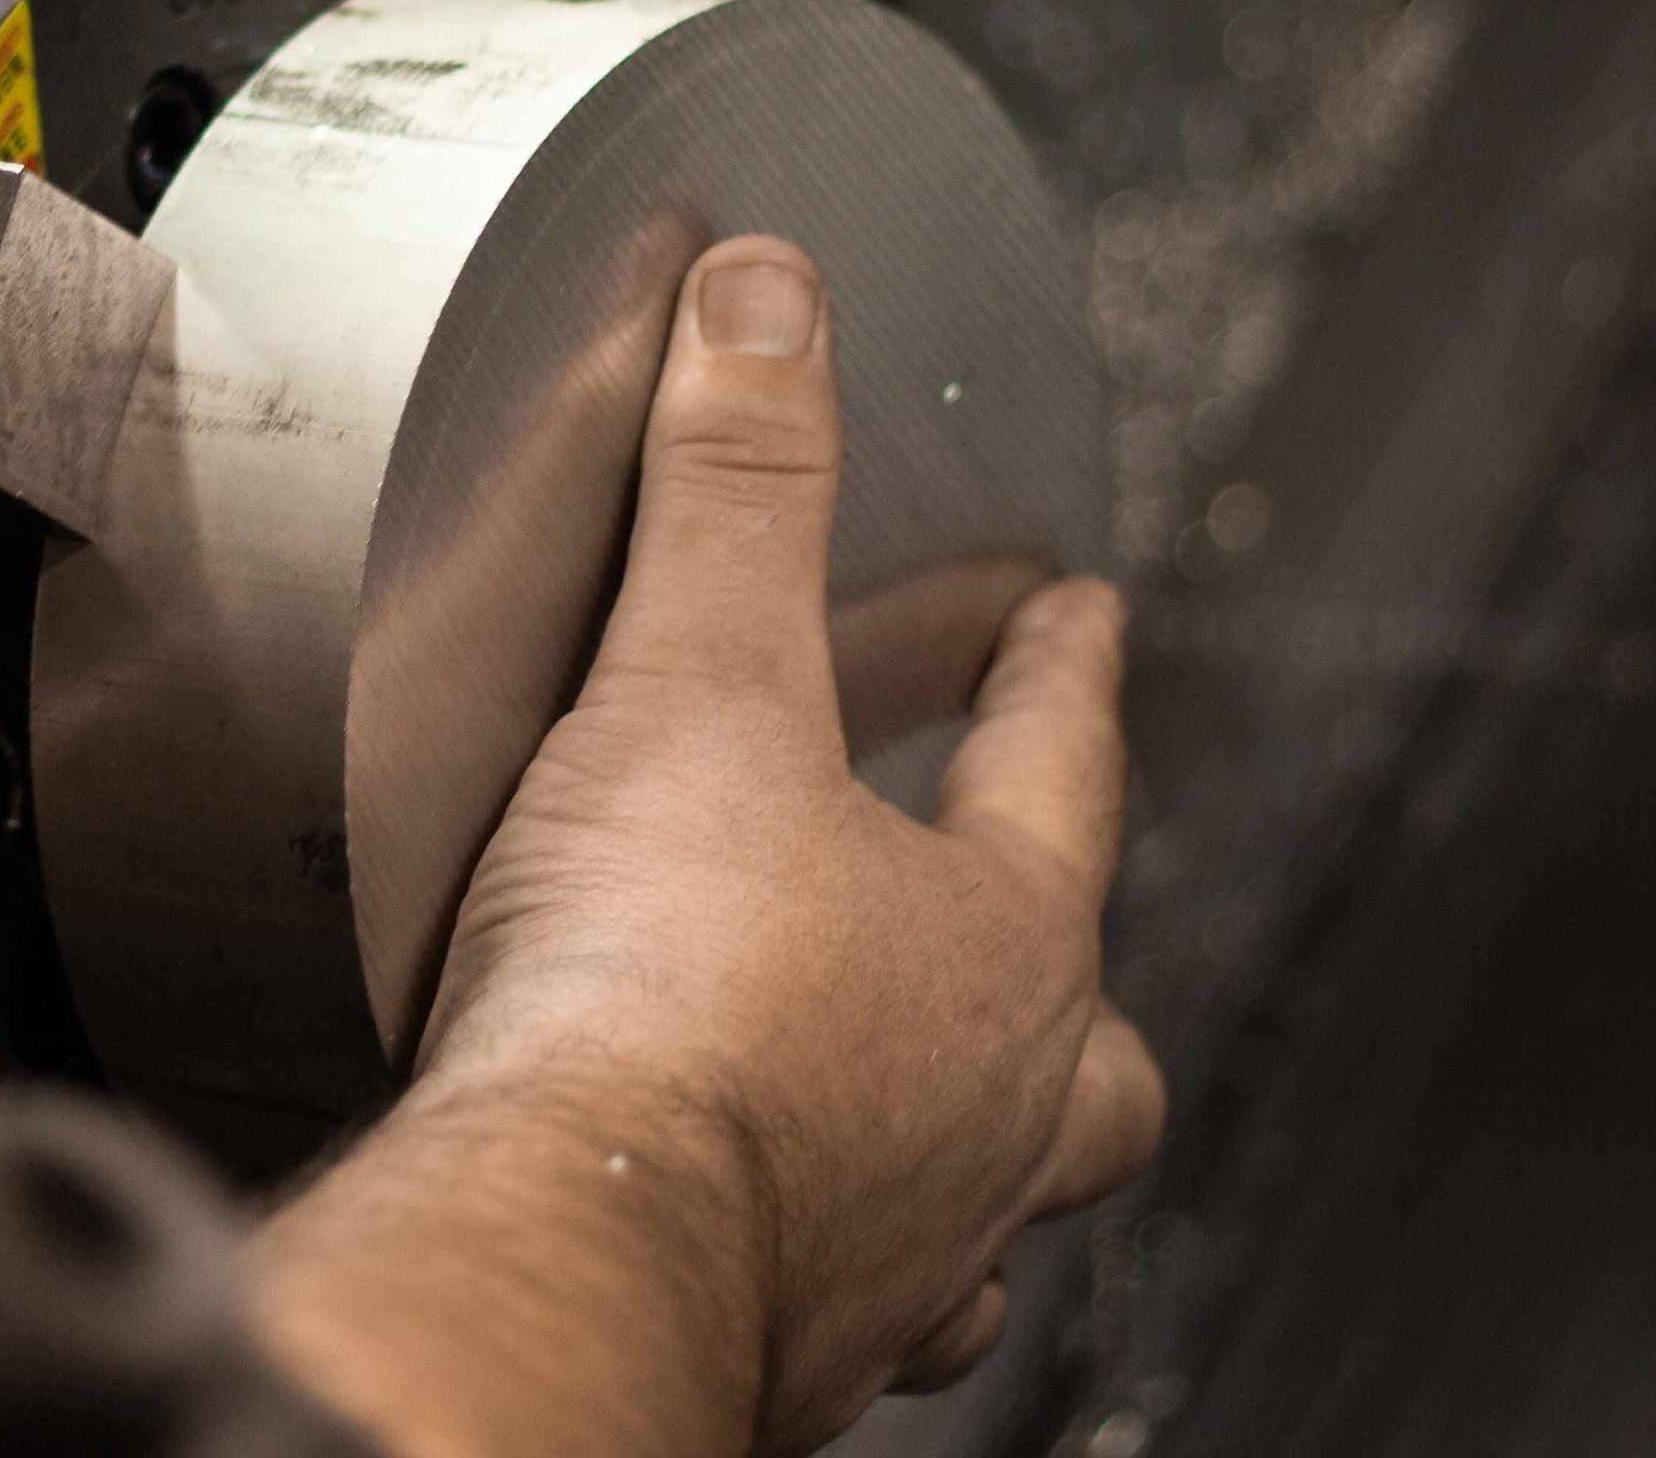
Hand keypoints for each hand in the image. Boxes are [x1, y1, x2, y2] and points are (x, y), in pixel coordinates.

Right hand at [252, 236, 1162, 1457]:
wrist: (562, 1253)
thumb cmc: (654, 999)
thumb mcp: (695, 681)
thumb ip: (734, 489)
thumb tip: (769, 302)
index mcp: (1002, 948)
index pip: (1066, 769)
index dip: (1059, 673)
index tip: (1076, 619)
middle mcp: (990, 1123)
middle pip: (1093, 1048)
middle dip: (1067, 973)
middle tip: (1018, 914)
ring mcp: (905, 1260)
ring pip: (993, 1203)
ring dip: (964, 1143)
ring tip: (904, 1107)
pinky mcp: (783, 1353)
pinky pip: (855, 1305)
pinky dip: (829, 1257)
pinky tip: (764, 1238)